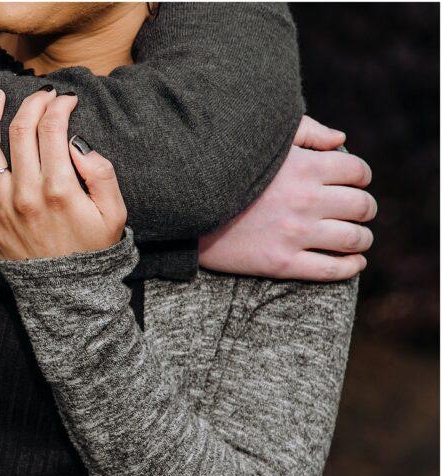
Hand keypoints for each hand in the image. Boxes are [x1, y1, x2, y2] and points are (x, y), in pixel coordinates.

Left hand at [0, 88, 126, 260]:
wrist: (65, 293)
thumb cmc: (92, 248)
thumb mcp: (114, 212)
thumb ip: (101, 172)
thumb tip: (76, 141)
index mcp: (60, 188)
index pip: (52, 128)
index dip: (60, 105)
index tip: (67, 100)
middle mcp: (26, 193)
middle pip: (21, 130)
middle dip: (32, 103)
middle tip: (41, 95)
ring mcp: (1, 205)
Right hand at [199, 115, 375, 280]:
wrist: (184, 207)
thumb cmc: (225, 169)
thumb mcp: (264, 140)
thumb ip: (306, 131)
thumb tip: (341, 140)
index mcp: (304, 167)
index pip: (357, 171)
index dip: (361, 176)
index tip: (355, 183)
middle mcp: (305, 201)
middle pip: (361, 206)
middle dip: (365, 208)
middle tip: (358, 212)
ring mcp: (294, 234)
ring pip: (353, 239)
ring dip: (362, 239)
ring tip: (357, 238)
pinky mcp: (281, 262)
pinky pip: (331, 270)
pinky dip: (351, 266)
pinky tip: (354, 262)